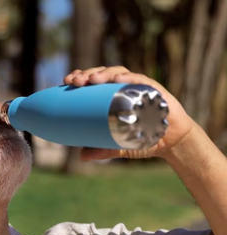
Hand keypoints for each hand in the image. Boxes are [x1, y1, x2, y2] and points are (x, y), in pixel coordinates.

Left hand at [63, 66, 197, 159]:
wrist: (172, 142)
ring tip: (92, 79)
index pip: (94, 81)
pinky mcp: (155, 89)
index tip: (66, 81)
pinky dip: (128, 78)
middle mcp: (124, 87)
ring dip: (104, 73)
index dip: (80, 77)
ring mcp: (139, 86)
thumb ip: (102, 150)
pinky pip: (140, 80)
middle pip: (102, 74)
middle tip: (74, 81)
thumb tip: (81, 156)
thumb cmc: (144, 138)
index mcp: (113, 96)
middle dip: (87, 74)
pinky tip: (117, 79)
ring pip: (118, 73)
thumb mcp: (119, 145)